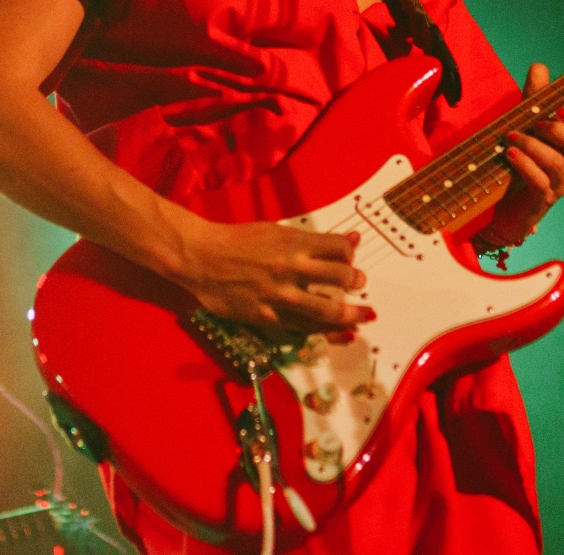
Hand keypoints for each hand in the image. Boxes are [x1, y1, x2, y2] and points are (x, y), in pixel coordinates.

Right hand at [175, 219, 371, 331]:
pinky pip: (301, 328)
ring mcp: (279, 295)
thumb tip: (352, 238)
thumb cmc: (239, 241)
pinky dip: (320, 329)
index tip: (351, 259)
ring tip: (362, 316)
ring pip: (325, 310)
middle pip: (339, 278)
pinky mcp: (266, 317)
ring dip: (349, 315)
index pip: (338, 248)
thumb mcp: (277, 231)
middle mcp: (290, 268)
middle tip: (359, 285)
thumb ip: (313, 240)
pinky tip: (332, 331)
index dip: (350, 253)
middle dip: (355, 282)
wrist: (202, 258)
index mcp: (293, 242)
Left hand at [481, 63, 563, 247]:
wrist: (502, 204)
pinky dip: (525, 166)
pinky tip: (509, 155)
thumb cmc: (521, 160)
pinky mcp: (540, 201)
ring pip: (558, 163)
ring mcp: (559, 185)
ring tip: (511, 138)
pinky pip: (540, 183)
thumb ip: (534, 98)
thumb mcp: (526, 124)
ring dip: (533, 146)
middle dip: (560, 131)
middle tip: (537, 124)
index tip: (559, 108)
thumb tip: (540, 66)